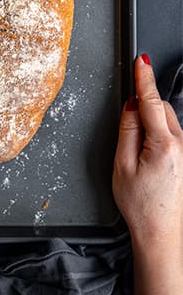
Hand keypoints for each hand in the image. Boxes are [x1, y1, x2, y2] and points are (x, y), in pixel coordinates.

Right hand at [112, 54, 182, 265]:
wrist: (162, 234)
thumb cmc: (141, 204)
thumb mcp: (122, 164)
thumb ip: (127, 129)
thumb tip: (131, 105)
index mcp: (165, 146)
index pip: (151, 102)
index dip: (144, 78)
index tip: (141, 59)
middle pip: (161, 109)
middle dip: (143, 107)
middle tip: (127, 134)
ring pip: (167, 122)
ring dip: (151, 123)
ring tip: (138, 155)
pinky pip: (172, 135)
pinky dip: (158, 135)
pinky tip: (148, 157)